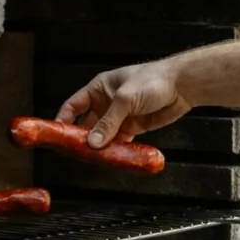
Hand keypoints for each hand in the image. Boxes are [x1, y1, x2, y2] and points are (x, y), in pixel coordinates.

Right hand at [55, 61, 192, 147]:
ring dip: (99, 146)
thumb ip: (109, 122)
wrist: (183, 86)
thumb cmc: (153, 80)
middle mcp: (106, 103)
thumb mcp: (125, 99)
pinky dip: (115, 149)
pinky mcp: (132, 126)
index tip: (57, 135)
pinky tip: (111, 157)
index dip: (63, 119)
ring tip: (93, 158)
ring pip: (102, 135)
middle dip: (81, 138)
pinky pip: (118, 141)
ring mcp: (119, 116)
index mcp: (99, 89)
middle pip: (86, 123)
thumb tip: (93, 142)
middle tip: (76, 152)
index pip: (74, 105)